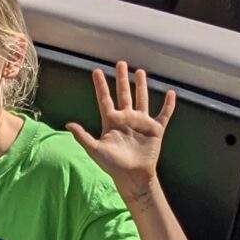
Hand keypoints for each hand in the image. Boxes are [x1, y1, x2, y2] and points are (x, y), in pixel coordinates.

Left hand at [65, 60, 175, 199]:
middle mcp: (126, 118)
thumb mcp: (95, 150)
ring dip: (141, 85)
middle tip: (120, 63)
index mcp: (111, 121)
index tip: (96, 71)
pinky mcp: (155, 129)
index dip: (100, 85)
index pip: (104, 99)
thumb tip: (68, 124)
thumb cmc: (112, 165)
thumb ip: (83, 136)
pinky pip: (164, 114)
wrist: (132, 176)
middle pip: (123, 94)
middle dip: (122, 79)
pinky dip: (168, 104)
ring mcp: (141, 122)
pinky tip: (171, 93)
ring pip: (142, 98)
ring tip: (140, 71)